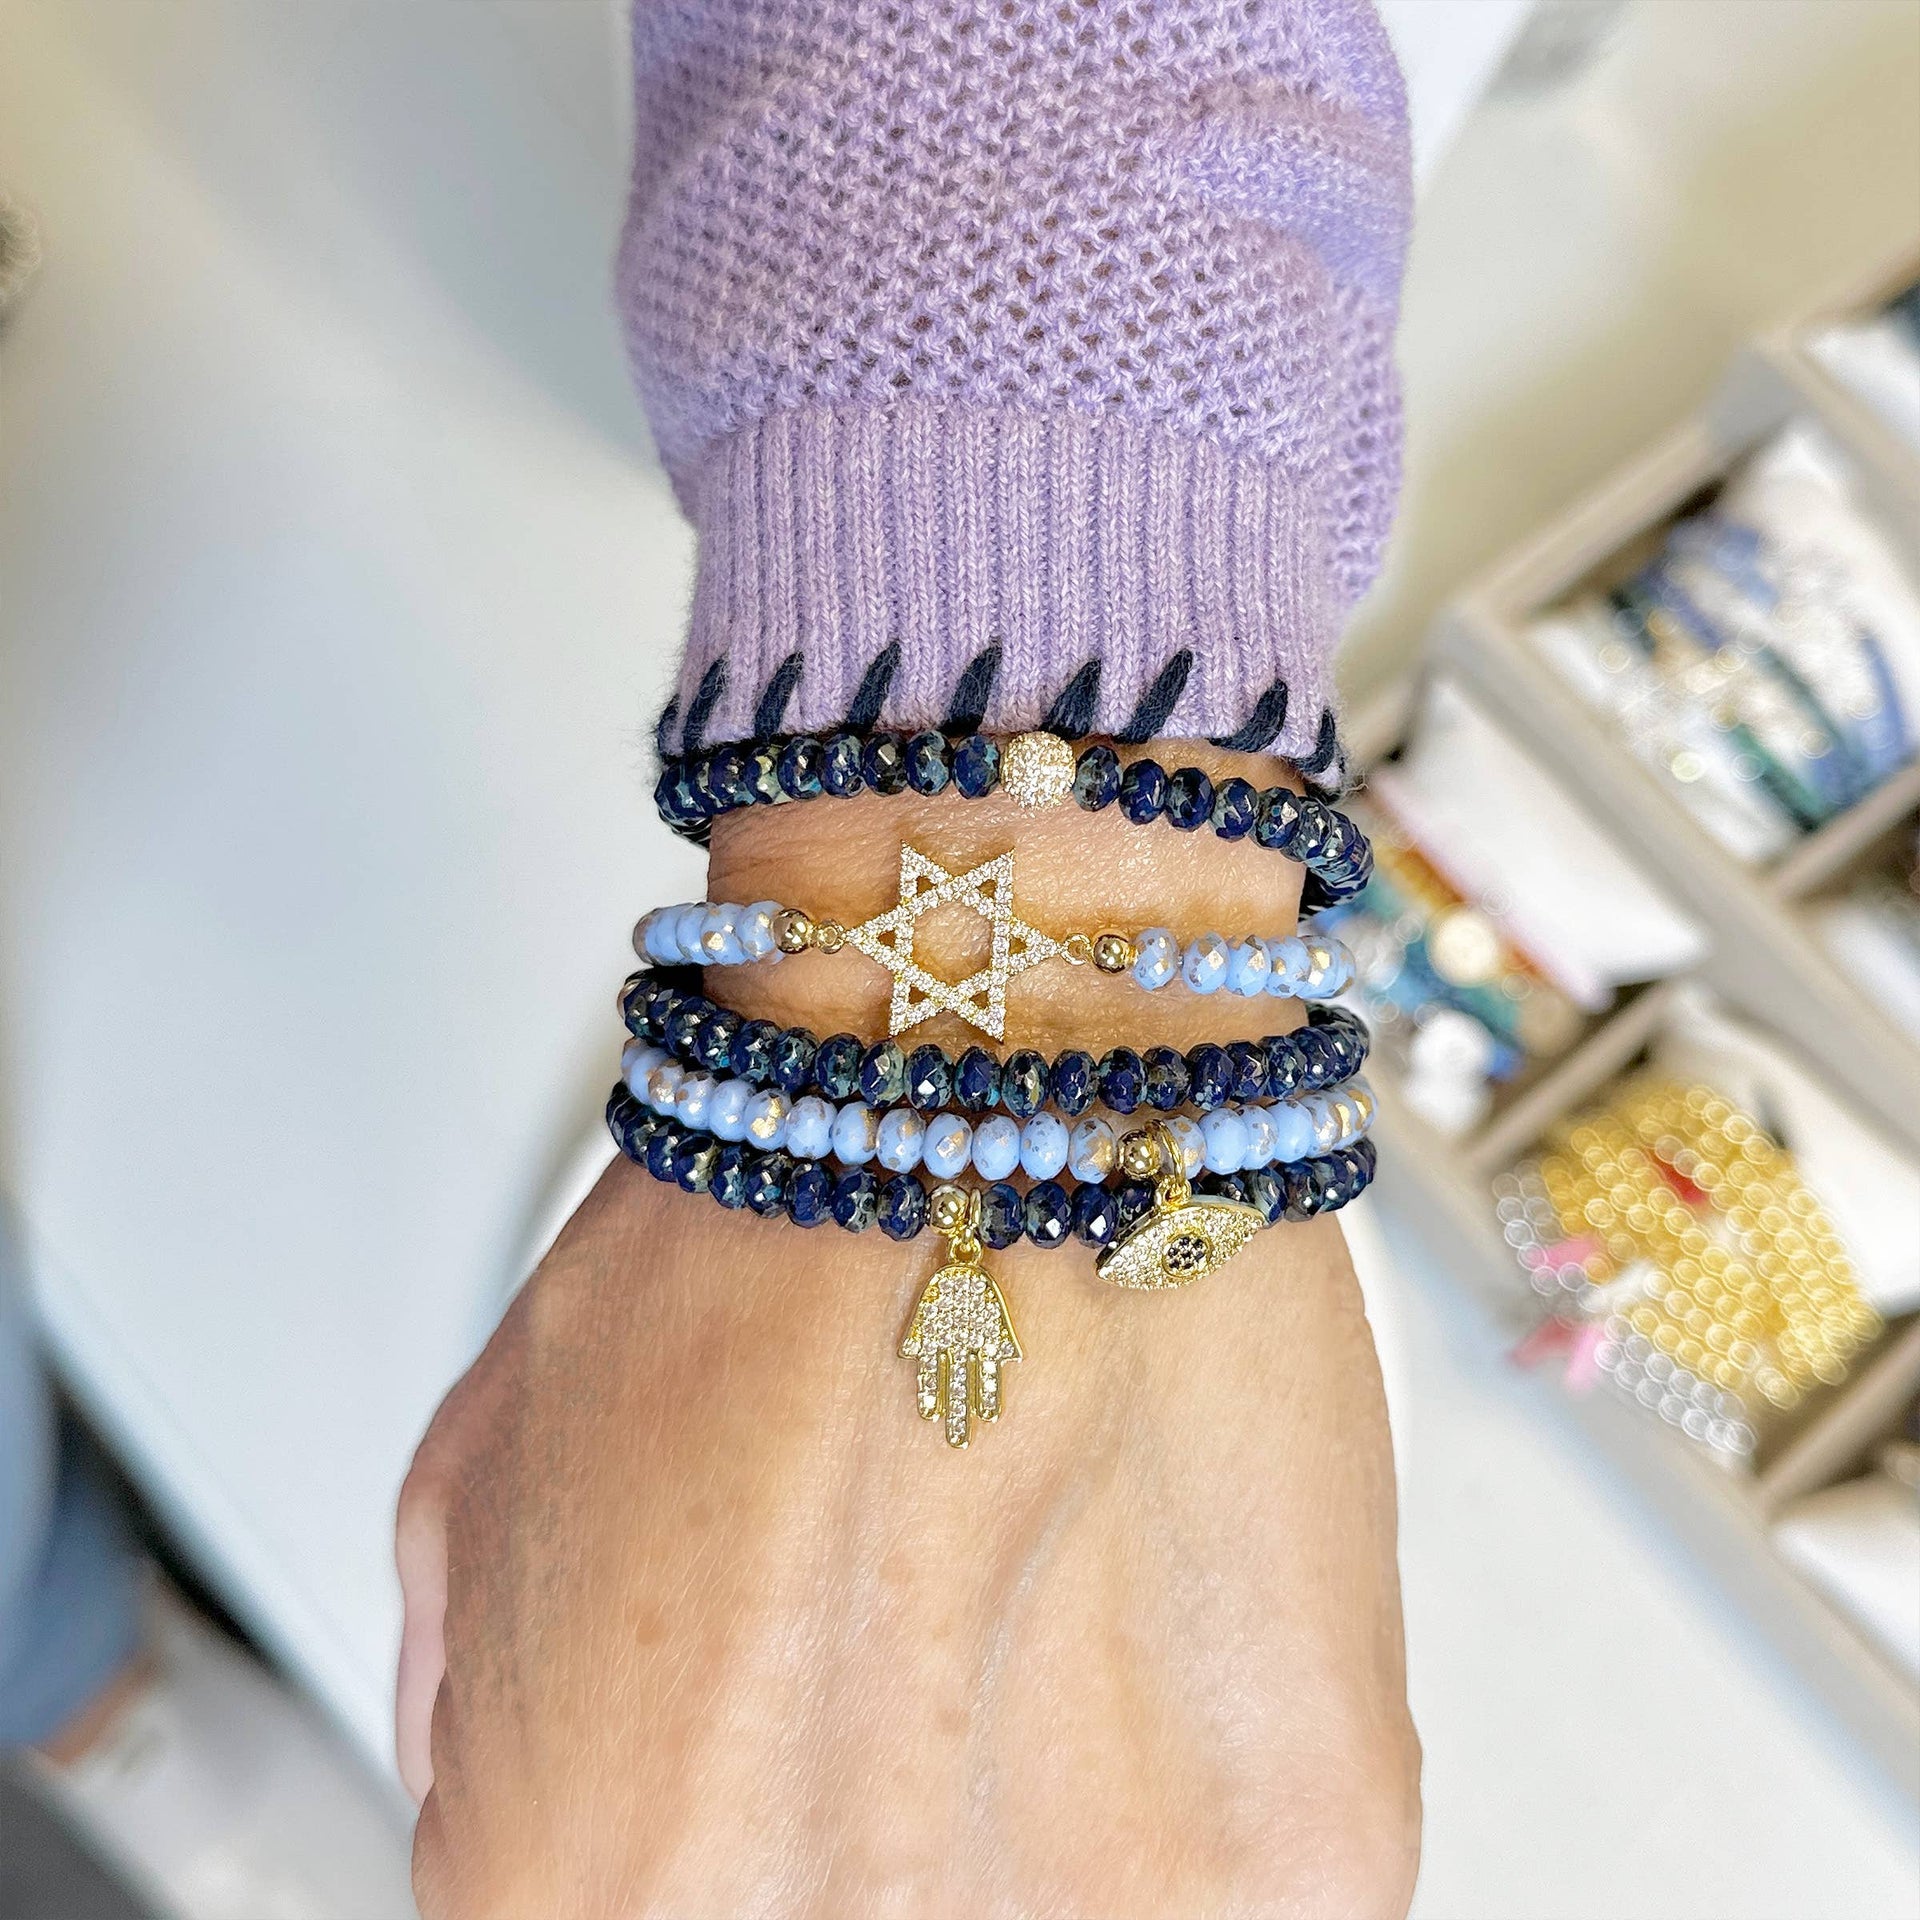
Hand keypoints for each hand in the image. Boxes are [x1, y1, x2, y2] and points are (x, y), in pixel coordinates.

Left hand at [398, 750, 1420, 1917]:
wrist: (1006, 1067)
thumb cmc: (761, 1241)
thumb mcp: (481, 1494)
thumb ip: (493, 1731)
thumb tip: (577, 1825)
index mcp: (609, 1885)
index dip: (718, 1863)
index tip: (779, 1809)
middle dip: (874, 1847)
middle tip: (898, 1681)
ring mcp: (1112, 1919)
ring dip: (1034, 1823)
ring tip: (1015, 1617)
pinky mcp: (1314, 1847)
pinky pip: (1224, 1884)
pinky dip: (1181, 1775)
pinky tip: (1125, 1594)